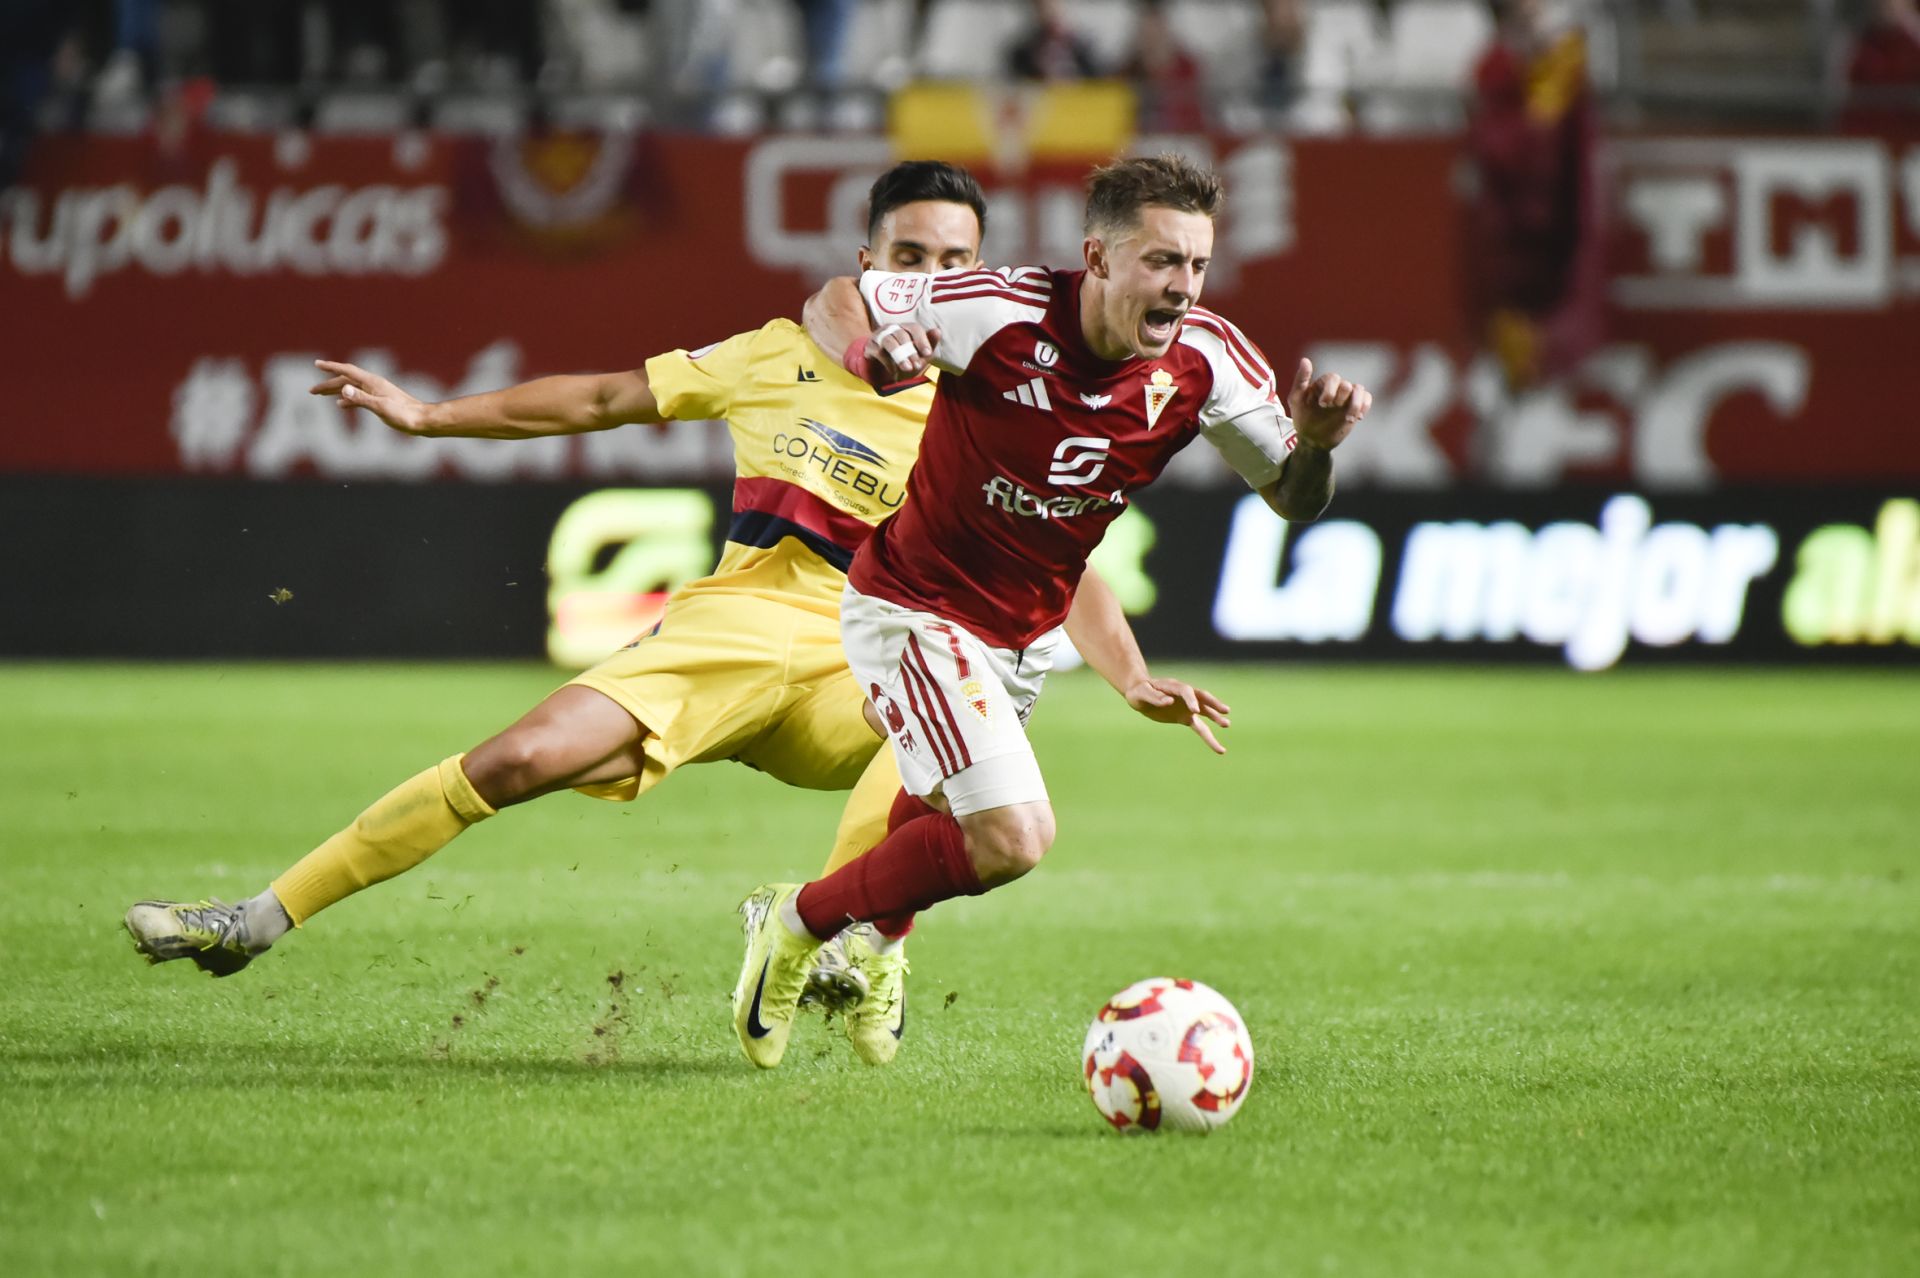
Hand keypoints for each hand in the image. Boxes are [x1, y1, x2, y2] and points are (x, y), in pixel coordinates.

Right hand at [311, 360, 432, 433]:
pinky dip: (347, 400)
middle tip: (311, 390)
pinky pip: (359, 397)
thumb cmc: (404, 415)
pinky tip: (340, 405)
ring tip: (320, 395)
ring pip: (351, 388)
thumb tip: (343, 389)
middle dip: (327, 384)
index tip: (316, 364)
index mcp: (372, 382)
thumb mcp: (380, 407)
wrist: (422, 421)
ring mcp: (377, 392)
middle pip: (346, 380)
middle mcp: (373, 384)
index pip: (347, 371)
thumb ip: (361, 398)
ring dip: (335, 391)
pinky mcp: (380, 401)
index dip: (331, 367)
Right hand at [865, 322, 939, 381]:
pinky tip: (894, 371)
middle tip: (917, 365)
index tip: (928, 353)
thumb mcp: (919, 355)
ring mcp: (879, 336)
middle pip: (902, 335)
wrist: (880, 371)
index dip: (922, 339)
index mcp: (905, 328)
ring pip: (890, 341)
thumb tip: (938, 331)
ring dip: (900, 356)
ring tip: (907, 368)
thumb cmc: (903, 360)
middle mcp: (892, 329)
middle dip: (911, 351)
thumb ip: (929, 344)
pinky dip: (888, 363)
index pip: (914, 328)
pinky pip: (879, 352)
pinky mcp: (870, 347)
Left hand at [1124, 677, 1231, 754]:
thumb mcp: (1142, 694)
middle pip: (1202, 698)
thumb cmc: (1139, 692)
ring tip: (1227, 724)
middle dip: (1213, 705)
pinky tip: (1218, 747)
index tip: (1195, 711)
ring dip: (1216, 718)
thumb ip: (1154, 697)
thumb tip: (1169, 701)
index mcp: (1173, 687)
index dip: (1191, 700)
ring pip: (1205, 713)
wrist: (1139, 695)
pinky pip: (1200, 727)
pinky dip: (1208, 736)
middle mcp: (1184, 696)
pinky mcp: (1185, 717)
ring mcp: (1187, 707)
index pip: (1186, 691)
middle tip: (1225, 711)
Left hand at [1286, 357, 1369, 450]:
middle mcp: (1336, 387)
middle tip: (1332, 409)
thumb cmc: (1302, 418)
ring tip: (1349, 418)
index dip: (1330, 390)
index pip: (1333, 378)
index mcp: (1323, 383)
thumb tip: (1305, 360)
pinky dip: (1364, 406)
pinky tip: (1358, 418)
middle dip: (1341, 398)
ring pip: (1359, 389)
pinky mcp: (1356, 406)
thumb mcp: (1296, 400)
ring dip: (1355, 404)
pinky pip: (1367, 398)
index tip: (1323, 404)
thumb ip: (1300, 380)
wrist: (1313, 440)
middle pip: (1346, 384)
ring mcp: (1347, 396)